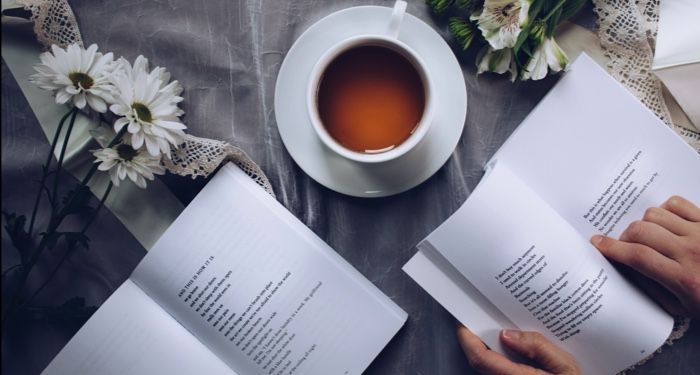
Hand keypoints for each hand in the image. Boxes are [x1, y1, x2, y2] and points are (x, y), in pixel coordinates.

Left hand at [456, 325, 580, 373]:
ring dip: (485, 345)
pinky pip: (496, 368)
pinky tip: (505, 342)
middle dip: (474, 337)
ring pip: (486, 365)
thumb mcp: (565, 366)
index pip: (480, 357)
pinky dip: (495, 354)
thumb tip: (507, 333)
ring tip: (491, 324)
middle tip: (474, 314)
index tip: (462, 319)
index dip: (466, 337)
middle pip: (478, 359)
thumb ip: (538, 348)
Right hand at [591, 196, 699, 317]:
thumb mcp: (681, 308)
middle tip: (624, 245)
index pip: (637, 256)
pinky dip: (664, 210)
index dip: (611, 248)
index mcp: (683, 278)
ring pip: (654, 215)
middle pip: (641, 231)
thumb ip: (651, 288)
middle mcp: (691, 252)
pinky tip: (665, 223)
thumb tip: (624, 267)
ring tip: (648, 236)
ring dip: (644, 224)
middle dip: (624, 237)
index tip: (597, 243)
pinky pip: (677, 203)